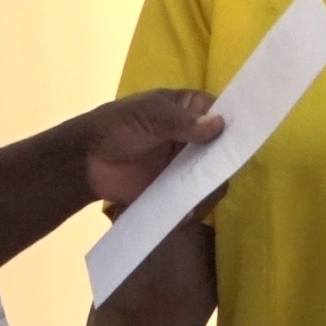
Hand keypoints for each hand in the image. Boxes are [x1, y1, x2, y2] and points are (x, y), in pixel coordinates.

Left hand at [82, 90, 223, 205]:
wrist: (86, 162)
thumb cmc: (117, 126)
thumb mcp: (148, 115)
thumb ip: (181, 121)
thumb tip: (219, 125)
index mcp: (192, 110)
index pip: (225, 116)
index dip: (235, 128)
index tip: (239, 144)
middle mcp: (197, 138)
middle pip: (226, 152)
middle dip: (223, 166)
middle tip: (211, 177)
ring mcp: (188, 166)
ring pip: (215, 179)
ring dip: (209, 190)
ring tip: (194, 199)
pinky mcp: (178, 191)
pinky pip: (196, 200)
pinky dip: (194, 209)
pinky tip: (183, 214)